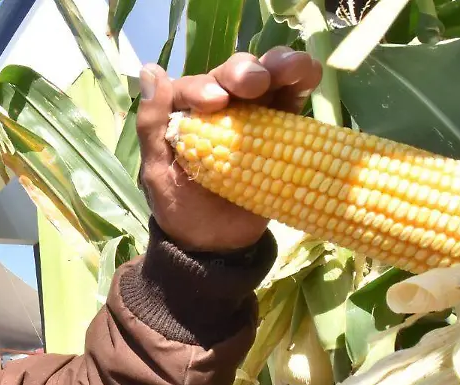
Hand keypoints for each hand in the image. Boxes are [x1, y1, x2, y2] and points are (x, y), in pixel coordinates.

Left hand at [136, 48, 322, 252]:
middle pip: (231, 74)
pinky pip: (292, 98)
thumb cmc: (180, 207)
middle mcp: (220, 106)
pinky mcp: (281, 128)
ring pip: (266, 76)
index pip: (193, 87)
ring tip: (289, 70)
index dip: (203, 87)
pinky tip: (310, 75)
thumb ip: (151, 124)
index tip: (215, 102)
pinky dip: (302, 80)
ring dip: (278, 65)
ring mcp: (253, 114)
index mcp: (185, 112)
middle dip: (243, 71)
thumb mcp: (156, 170)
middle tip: (254, 84)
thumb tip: (149, 71)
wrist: (217, 246)